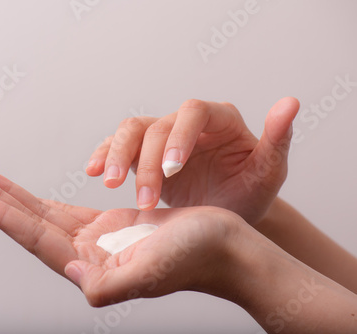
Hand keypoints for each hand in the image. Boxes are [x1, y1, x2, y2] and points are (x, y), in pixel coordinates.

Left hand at [0, 169, 241, 305]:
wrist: (224, 247)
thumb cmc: (198, 256)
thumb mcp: (155, 271)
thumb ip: (112, 286)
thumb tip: (77, 277)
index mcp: (94, 267)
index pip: (39, 239)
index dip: (6, 218)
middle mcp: (89, 255)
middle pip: (32, 225)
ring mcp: (97, 241)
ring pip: (45, 216)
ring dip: (15, 198)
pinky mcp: (111, 226)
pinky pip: (66, 211)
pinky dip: (43, 202)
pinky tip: (30, 198)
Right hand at [86, 97, 299, 224]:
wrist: (225, 215)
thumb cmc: (248, 194)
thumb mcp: (268, 172)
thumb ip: (277, 140)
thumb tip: (290, 103)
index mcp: (218, 120)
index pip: (193, 112)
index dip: (179, 135)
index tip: (172, 169)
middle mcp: (186, 123)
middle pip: (155, 125)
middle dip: (146, 162)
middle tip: (144, 198)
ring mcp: (161, 136)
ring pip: (130, 131)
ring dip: (116, 155)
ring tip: (108, 183)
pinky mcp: (141, 153)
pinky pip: (117, 146)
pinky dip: (103, 154)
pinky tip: (94, 171)